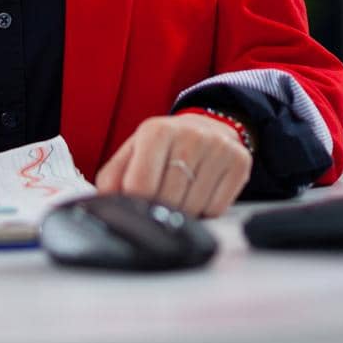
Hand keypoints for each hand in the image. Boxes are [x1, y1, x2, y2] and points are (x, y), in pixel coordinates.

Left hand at [94, 113, 251, 217]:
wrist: (208, 128)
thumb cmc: (163, 148)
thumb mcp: (133, 152)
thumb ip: (112, 177)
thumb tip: (103, 204)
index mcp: (156, 130)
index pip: (140, 185)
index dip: (136, 205)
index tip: (138, 207)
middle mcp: (190, 134)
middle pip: (168, 199)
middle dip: (161, 211)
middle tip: (161, 203)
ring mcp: (218, 147)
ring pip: (194, 207)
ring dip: (184, 213)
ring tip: (181, 195)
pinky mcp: (239, 162)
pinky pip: (217, 208)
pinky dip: (206, 211)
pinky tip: (201, 193)